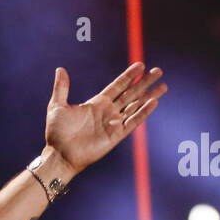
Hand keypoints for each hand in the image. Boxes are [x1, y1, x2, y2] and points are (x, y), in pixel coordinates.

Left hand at [43, 62, 166, 174]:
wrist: (59, 154)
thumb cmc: (57, 133)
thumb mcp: (57, 106)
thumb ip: (62, 88)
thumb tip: (60, 69)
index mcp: (97, 103)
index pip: (117, 86)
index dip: (129, 76)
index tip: (140, 65)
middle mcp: (108, 112)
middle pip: (131, 93)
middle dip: (144, 82)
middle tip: (158, 71)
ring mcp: (113, 123)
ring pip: (136, 106)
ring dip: (149, 96)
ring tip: (163, 86)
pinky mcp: (116, 135)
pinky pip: (133, 122)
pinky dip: (143, 113)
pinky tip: (153, 103)